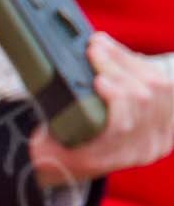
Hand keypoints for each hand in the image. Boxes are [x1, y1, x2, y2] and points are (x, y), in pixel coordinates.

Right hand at [30, 34, 173, 186]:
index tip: (98, 79)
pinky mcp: (169, 117)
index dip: (116, 97)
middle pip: (142, 99)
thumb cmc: (60, 147)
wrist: (84, 158)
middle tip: (94, 46)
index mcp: (110, 160)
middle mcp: (140, 149)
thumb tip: (47, 107)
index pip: (123, 126)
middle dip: (118, 65)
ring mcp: (159, 133)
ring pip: (156, 86)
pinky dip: (140, 64)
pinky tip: (120, 55)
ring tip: (102, 45)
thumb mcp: (45, 147)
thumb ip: (48, 136)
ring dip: (127, 60)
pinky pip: (162, 84)